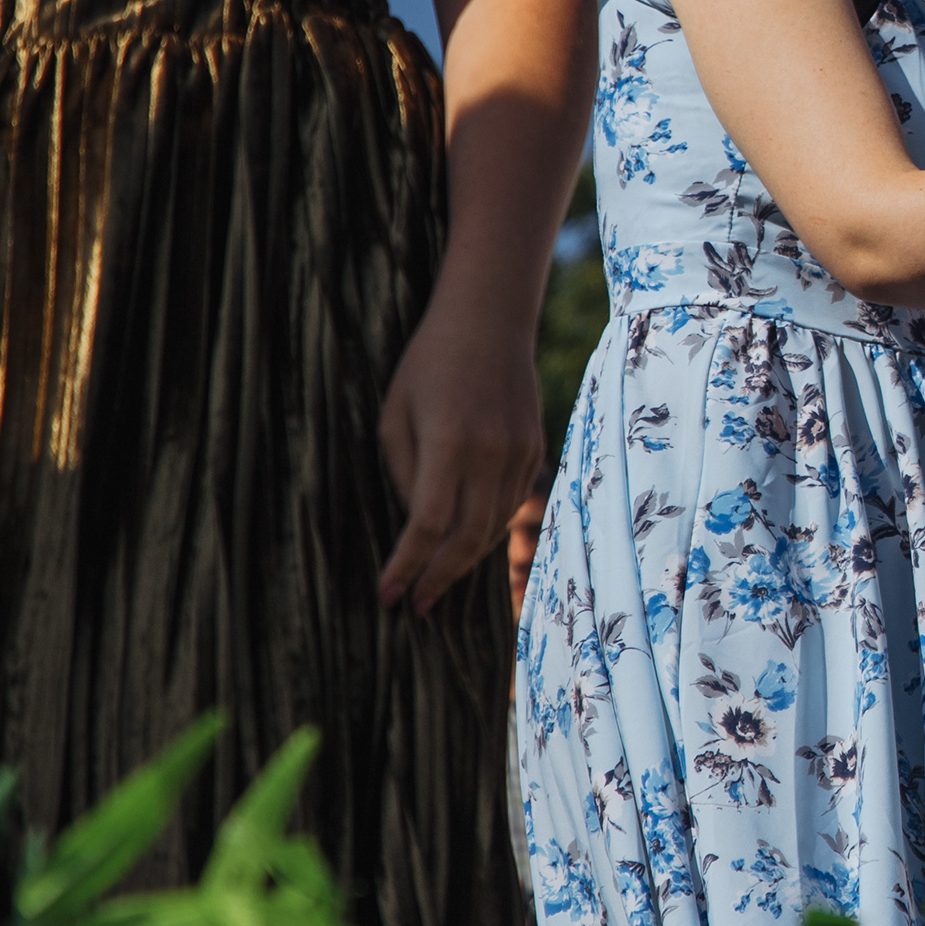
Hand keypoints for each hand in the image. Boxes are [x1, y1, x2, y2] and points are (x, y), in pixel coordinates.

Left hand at [375, 292, 550, 611]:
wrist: (490, 320)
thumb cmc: (429, 363)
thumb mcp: (396, 415)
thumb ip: (404, 473)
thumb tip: (416, 525)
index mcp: (447, 443)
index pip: (426, 525)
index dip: (406, 567)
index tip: (389, 595)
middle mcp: (489, 453)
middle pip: (466, 539)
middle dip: (438, 579)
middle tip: (416, 606)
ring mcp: (519, 453)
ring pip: (493, 528)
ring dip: (464, 560)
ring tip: (437, 581)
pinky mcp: (535, 449)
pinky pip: (510, 504)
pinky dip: (487, 529)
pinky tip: (465, 540)